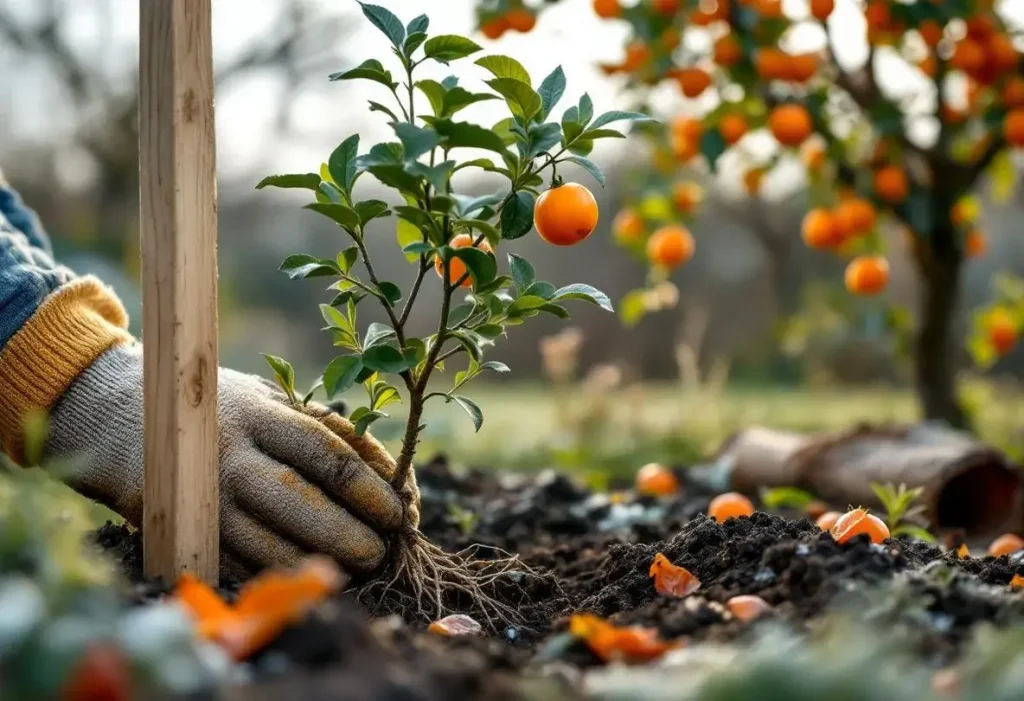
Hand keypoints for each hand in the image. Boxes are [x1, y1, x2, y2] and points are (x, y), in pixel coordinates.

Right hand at [46, 345, 417, 577]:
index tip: (400, 511)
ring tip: (356, 570)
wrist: (119, 416)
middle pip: (299, 501)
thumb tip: (390, 475)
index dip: (368, 487)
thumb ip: (325, 429)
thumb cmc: (219, 408)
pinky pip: (237, 563)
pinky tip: (309, 576)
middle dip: (348, 532)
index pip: (326, 453)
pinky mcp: (184, 529)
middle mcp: (230, 454)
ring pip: (267, 543)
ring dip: (317, 562)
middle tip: (382, 552)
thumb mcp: (269, 400)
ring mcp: (203, 496)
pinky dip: (277, 575)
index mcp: (260, 413)